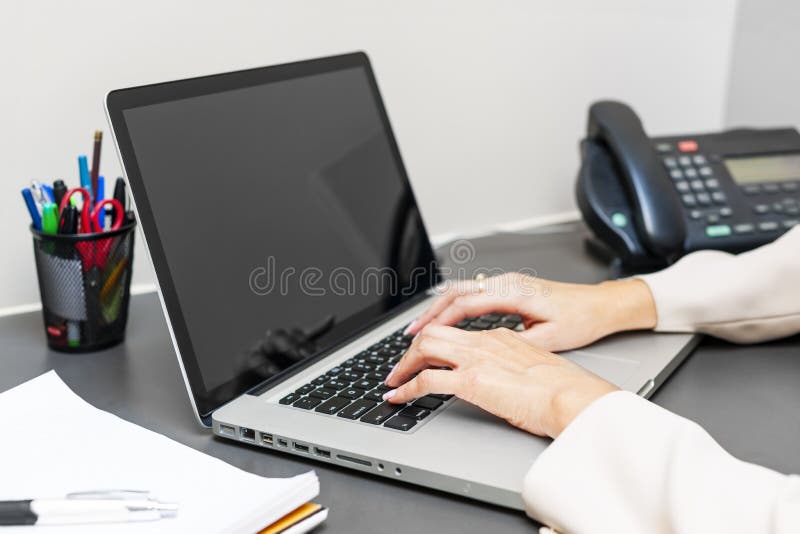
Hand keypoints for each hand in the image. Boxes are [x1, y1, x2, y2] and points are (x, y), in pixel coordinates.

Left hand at [384, 325, 618, 437]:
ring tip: (393, 381)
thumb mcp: (534, 366)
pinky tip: (398, 397)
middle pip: (434, 332)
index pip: (456, 331)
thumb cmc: (564, 388)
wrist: (574, 396)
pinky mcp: (472, 381)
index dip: (434, 341)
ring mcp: (476, 359)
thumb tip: (503, 377)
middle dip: (411, 349)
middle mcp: (484, 341)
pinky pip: (426, 380)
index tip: (424, 352)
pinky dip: (406, 388)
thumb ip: (513, 364)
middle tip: (399, 366)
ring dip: (403, 364)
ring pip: (425, 347)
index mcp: (499, 336)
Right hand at [404, 272, 656, 351]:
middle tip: (409, 335)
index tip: (419, 337)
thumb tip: (489, 353)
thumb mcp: (551, 338)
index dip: (438, 321)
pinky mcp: (509, 287)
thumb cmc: (581, 320)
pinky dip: (453, 306)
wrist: (601, 305)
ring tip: (419, 329)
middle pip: (455, 293)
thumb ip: (517, 342)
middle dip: (429, 314)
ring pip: (461, 290)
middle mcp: (507, 282)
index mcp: (514, 292)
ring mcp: (506, 282)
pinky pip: (472, 292)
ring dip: (438, 309)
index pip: (465, 304)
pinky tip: (444, 319)